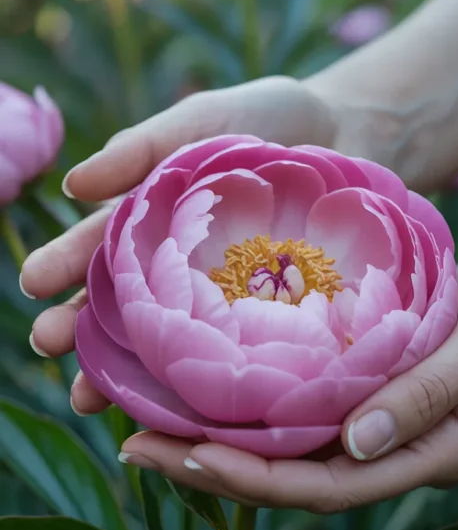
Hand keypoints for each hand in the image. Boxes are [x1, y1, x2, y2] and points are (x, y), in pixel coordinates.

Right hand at [22, 75, 337, 409]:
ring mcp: (222, 299)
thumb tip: (73, 185)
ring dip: (124, 371)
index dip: (64, 265)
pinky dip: (204, 382)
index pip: (99, 246)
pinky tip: (179, 409)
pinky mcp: (268, 320)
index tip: (33, 284)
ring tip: (86, 397)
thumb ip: (147, 146)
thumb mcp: (205, 120)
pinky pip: (232, 353)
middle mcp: (179, 269)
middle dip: (78, 328)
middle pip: (121, 304)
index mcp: (153, 222)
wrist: (353, 133)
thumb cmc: (269, 122)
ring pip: (166, 341)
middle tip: (44, 345)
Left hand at [115, 234, 457, 511]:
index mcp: (436, 455)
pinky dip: (253, 409)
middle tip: (135, 445)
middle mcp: (402, 451)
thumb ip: (428, 394)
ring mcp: (389, 426)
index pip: (332, 487)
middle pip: (298, 479)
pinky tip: (207, 391)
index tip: (185, 454)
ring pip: (294, 451)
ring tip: (149, 426)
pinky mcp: (376, 391)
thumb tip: (355, 446)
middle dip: (215, 469)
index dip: (257, 478)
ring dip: (223, 441)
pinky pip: (306, 414)